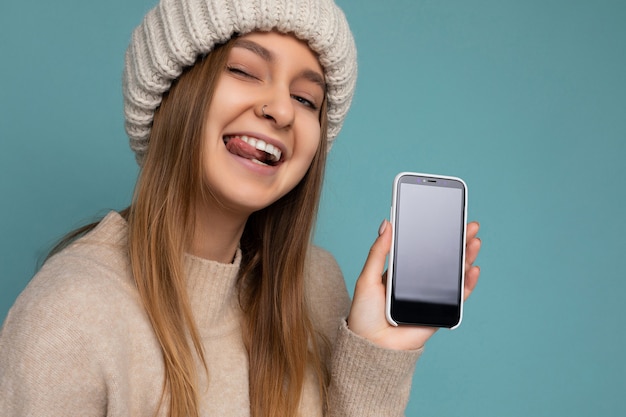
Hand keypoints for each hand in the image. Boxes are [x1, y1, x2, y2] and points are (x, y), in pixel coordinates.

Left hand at [346, 220, 480, 350]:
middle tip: (469, 225)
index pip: (422, 248)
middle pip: (442, 259)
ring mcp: (429, 298)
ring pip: (453, 274)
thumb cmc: (364, 314)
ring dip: (466, 257)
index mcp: (400, 272)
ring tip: (473, 242)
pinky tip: (473, 269)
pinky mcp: (438, 313)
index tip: (447, 218)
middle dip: (458, 241)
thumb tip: (386, 223)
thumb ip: (379, 252)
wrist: (371, 345)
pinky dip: (468, 284)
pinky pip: (457, 298)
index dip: (436, 234)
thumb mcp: (367, 277)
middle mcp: (417, 283)